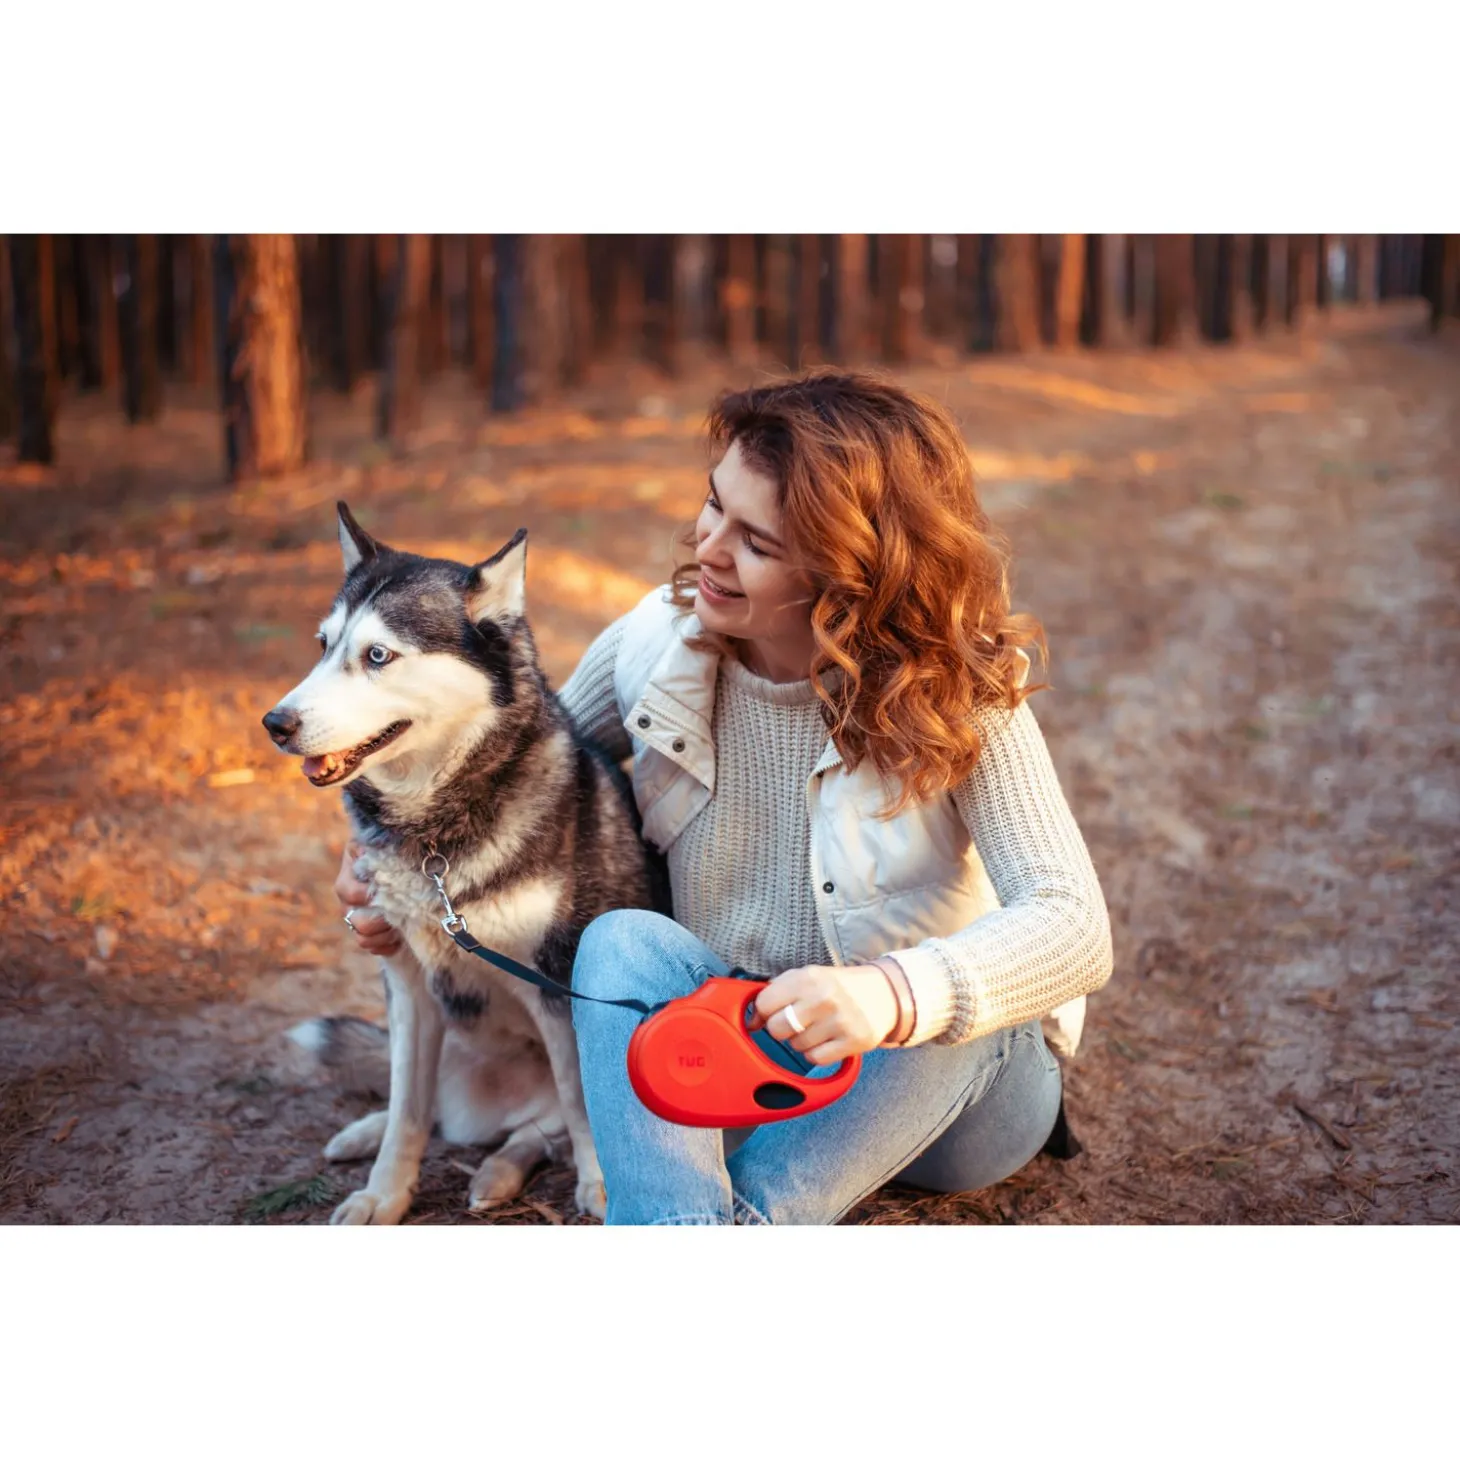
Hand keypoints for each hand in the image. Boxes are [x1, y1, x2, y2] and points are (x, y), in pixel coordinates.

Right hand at [334, 840, 402, 956]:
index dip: (373, 897)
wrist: (397, 864)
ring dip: (386, 935)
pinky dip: (388, 946)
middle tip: (404, 912)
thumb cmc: (391, 850)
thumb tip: (378, 856)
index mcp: (347, 878)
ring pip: (363, 939)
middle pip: (358, 922)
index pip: (352, 894)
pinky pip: (372, 948)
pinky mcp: (364, 933)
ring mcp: (354, 919)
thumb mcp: (384, 844)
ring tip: (404, 924)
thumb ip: (380, 848)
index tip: (394, 892)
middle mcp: (346, 901)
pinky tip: (400, 935)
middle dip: (383, 921)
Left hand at [747, 963, 899, 1064]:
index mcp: (807, 977)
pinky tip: (826, 1040)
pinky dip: (816, 1054)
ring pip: (796, 1046)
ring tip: (817, 1028)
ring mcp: (839, 1021)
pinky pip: (816, 1059)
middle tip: (795, 1023)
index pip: (764, 1003)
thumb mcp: (807, 977)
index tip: (771, 1013)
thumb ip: (777, 992)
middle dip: (781, 1029)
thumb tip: (751, 1021)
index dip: (763, 1011)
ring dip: (801, 1042)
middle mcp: (823, 997)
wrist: (883, 994)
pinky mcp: (854, 1042)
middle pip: (777, 1029)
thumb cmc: (836, 987)